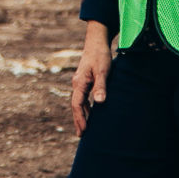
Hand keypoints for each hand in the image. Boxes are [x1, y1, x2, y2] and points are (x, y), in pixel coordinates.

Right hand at [68, 21, 112, 135]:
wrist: (96, 42)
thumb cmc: (100, 56)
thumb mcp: (103, 71)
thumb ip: (101, 86)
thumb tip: (99, 102)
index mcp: (79, 83)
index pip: (77, 105)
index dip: (80, 119)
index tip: (83, 131)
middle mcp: (77, 83)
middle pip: (75, 105)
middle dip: (78, 120)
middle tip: (81, 135)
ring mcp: (80, 82)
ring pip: (78, 102)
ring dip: (81, 114)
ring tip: (84, 128)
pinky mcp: (84, 80)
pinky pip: (82, 97)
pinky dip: (84, 106)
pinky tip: (89, 112)